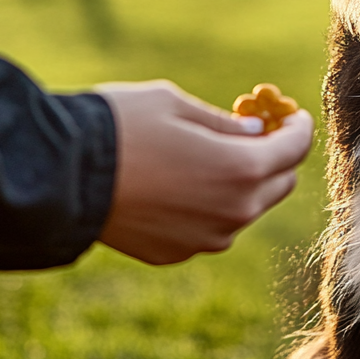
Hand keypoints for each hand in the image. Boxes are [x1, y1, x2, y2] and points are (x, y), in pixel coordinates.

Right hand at [95, 80, 313, 263]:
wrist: (60, 174)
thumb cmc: (121, 125)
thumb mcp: (178, 104)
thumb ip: (225, 124)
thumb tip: (255, 132)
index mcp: (241, 169)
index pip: (294, 149)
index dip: (299, 127)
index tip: (292, 114)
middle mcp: (232, 212)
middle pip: (278, 183)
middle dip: (275, 156)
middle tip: (256, 132)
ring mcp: (205, 239)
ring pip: (246, 209)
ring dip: (243, 183)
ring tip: (212, 155)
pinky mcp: (175, 253)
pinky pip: (211, 227)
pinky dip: (210, 205)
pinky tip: (182, 183)